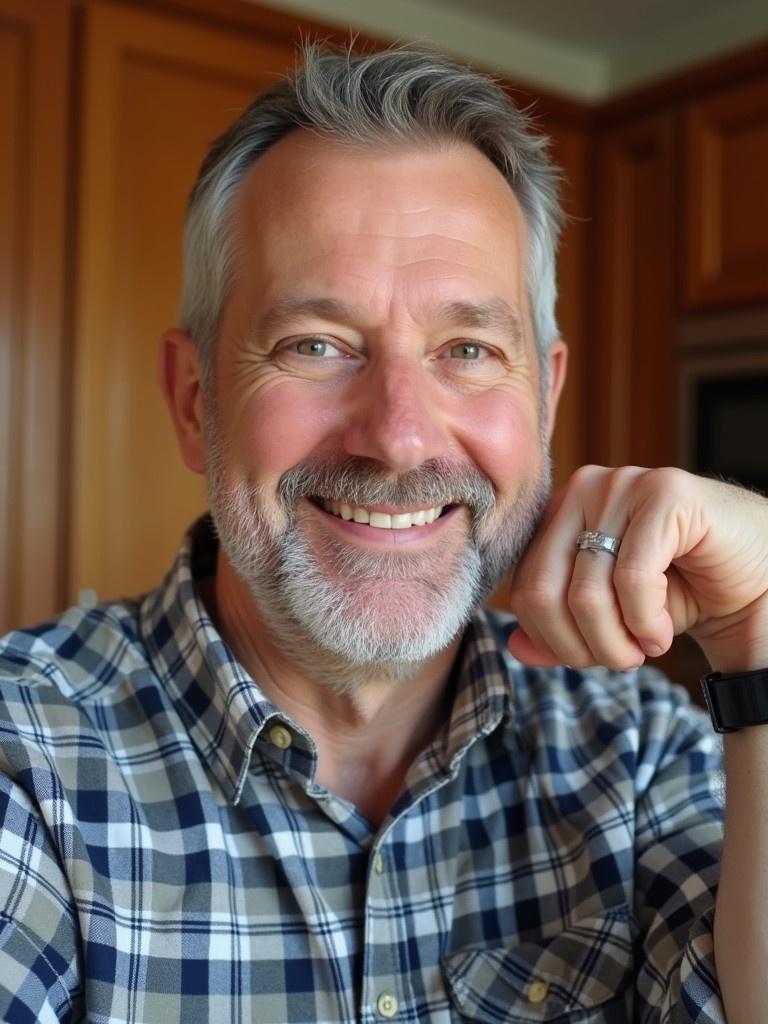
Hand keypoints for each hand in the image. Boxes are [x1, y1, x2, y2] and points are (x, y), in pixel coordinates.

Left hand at [507, 466, 767, 673]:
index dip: (552, 638)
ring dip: (616, 641)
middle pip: (543, 590)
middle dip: (579, 645)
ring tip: (645, 648)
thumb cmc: (682, 592)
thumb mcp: (611, 619)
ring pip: (585, 590)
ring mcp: (623, 484)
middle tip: (620, 661)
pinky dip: (645, 620)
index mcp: (559, 512)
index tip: (590, 658)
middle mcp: (582, 488)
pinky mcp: (665, 492)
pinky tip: (663, 631)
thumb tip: (515, 647)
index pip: (523, 586)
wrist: (758, 583)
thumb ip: (560, 632)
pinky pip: (632, 578)